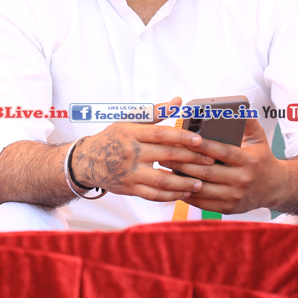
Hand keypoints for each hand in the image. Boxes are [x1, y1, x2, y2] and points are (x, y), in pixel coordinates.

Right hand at [71, 120, 213, 201]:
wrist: (87, 162)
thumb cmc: (112, 139)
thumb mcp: (128, 121)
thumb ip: (155, 113)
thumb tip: (178, 101)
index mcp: (131, 133)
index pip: (160, 134)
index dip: (182, 137)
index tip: (200, 140)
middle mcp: (130, 153)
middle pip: (166, 156)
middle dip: (192, 159)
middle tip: (210, 161)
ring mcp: (130, 173)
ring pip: (163, 181)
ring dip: (185, 183)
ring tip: (201, 182)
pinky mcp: (130, 188)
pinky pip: (154, 195)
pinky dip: (171, 196)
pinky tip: (184, 192)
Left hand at [164, 118, 282, 213]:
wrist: (275, 188)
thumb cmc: (260, 159)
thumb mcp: (258, 139)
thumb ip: (247, 122)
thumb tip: (236, 106)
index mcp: (248, 161)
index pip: (221, 152)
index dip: (202, 146)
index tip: (184, 139)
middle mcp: (242, 180)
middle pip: (207, 171)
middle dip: (183, 163)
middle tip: (164, 154)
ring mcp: (234, 196)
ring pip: (202, 188)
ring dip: (181, 179)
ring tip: (165, 169)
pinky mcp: (228, 208)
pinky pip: (203, 202)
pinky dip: (187, 194)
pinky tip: (174, 185)